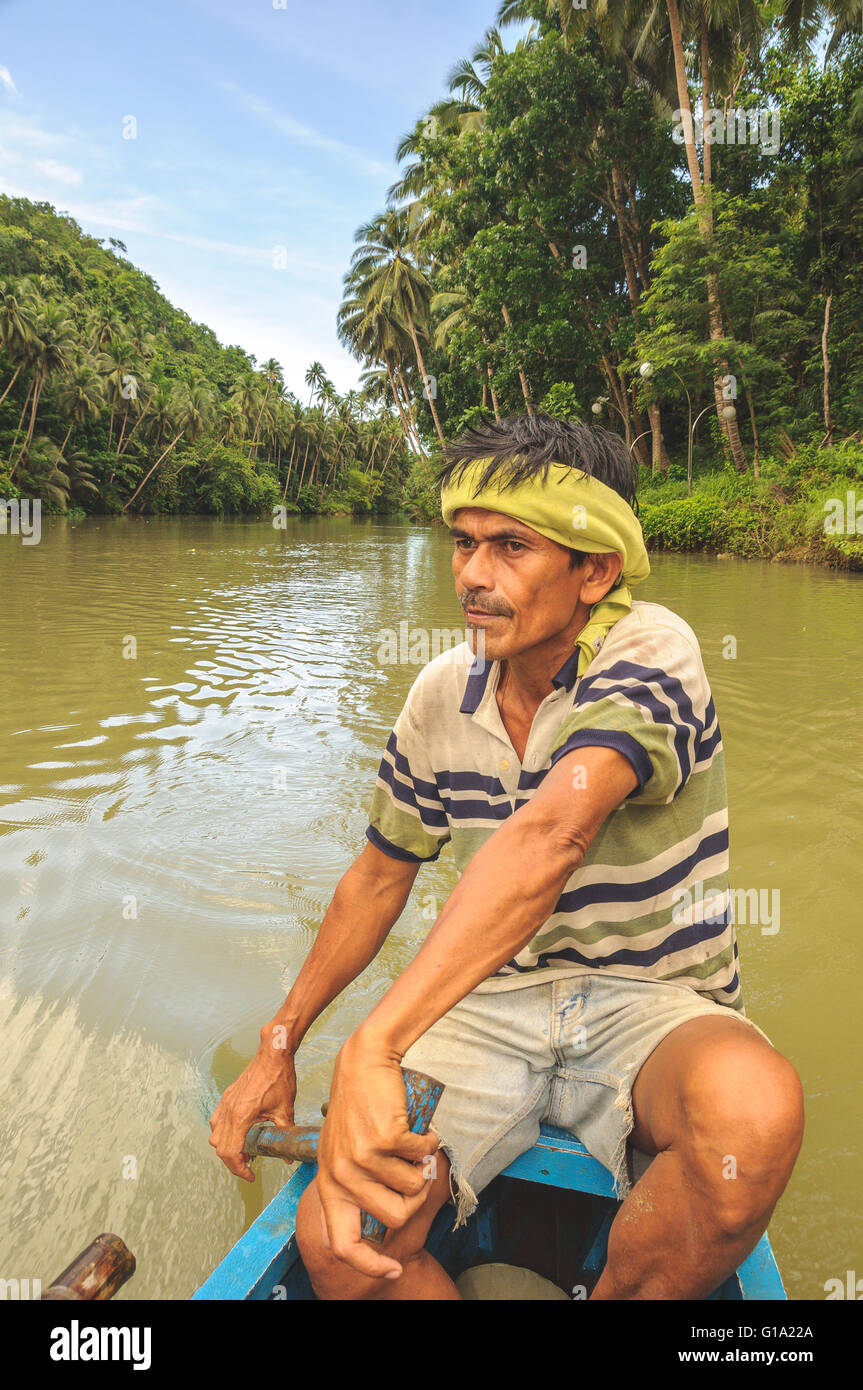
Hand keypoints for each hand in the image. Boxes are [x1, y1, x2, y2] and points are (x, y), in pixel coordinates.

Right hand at [209, 1035, 296, 1181]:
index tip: (250, 1175)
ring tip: (245, 1150)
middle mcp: (228, 1111)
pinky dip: (223, 1133)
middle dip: (233, 1162)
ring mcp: (225, 1103)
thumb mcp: (285, 1110)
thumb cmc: (279, 1078)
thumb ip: (284, 1134)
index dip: (238, 1169)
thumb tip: (288, 1156)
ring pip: (215, 1136)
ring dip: (226, 1148)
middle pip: (220, 1148)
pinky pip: (216, 1122)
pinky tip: (239, 1133)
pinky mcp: (226, 1097)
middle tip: (249, 1166)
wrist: (272, 1054)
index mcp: (241, 1116)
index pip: (230, 1153)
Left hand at [316, 1032, 438, 1279]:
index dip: (371, 1264)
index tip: (395, 1269)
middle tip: (419, 1174)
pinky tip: (422, 1129)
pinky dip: (429, 1142)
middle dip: (416, 1199)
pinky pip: (421, 1156)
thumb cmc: (357, 1107)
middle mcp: (342, 1174)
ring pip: (412, 1187)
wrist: (363, 1061)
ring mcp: (362, 1156)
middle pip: (393, 1218)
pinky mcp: (384, 1137)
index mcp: (329, 1183)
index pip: (344, 1244)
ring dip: (423, 1167)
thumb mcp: (342, 1151)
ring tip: (415, 1145)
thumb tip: (383, 1223)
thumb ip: (353, 1185)